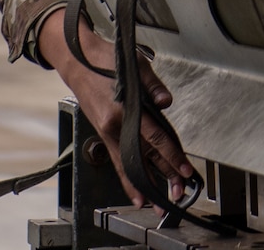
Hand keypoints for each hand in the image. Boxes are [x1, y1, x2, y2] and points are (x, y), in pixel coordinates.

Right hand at [40, 12, 193, 206]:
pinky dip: (127, 177)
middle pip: (144, 157)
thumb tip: (166, 102)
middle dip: (163, 176)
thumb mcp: (136, 65)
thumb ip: (153, 86)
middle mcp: (114, 126)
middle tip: (179, 193)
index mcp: (123, 110)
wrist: (77, 62)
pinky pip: (117, 160)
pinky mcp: (104, 133)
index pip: (155, 138)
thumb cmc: (106, 61)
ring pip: (129, 164)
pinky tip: (136, 190)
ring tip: (159, 201)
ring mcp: (107, 132)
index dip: (172, 155)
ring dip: (146, 183)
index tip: (186, 169)